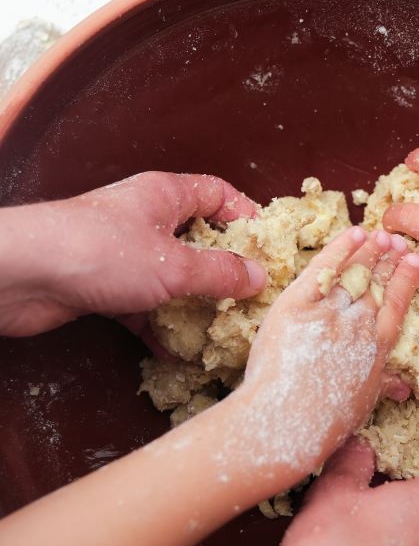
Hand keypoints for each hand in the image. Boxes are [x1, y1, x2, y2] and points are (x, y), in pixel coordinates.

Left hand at [0, 172, 265, 335]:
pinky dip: (159, 326)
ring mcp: (122, 253)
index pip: (218, 194)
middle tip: (249, 298)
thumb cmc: (98, 251)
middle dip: (222, 270)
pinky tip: (175, 352)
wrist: (22, 274)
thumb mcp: (173, 266)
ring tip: (219, 330)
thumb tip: (258, 277)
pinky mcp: (102, 286)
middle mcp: (144, 219)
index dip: (246, 216)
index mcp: (165, 195)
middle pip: (196, 239)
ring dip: (191, 304)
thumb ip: (219, 273)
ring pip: (170, 277)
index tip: (267, 247)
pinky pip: (142, 306)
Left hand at [241, 227, 418, 466]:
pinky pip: (322, 270)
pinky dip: (339, 250)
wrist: (284, 423)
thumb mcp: (362, 406)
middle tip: (399, 239)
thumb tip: (403, 387)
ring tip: (379, 234)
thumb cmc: (323, 424)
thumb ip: (382, 385)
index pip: (395, 304)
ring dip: (369, 251)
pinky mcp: (296, 306)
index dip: (405, 280)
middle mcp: (357, 326)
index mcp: (376, 350)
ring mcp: (328, 314)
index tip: (414, 260)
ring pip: (354, 273)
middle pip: (376, 284)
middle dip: (389, 259)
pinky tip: (353, 234)